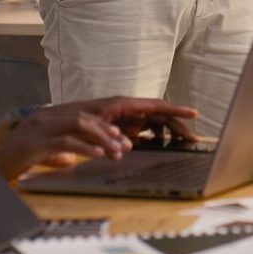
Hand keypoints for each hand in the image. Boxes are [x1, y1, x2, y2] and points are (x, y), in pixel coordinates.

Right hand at [0, 103, 133, 179]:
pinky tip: (98, 154)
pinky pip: (65, 142)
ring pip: (79, 124)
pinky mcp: (35, 143)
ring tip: (116, 151)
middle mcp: (45, 116)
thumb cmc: (15, 161)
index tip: (121, 137)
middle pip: (85, 116)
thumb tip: (71, 157)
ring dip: (101, 137)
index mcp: (48, 115)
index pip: (83, 112)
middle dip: (108, 131)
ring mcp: (39, 128)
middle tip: (125, 146)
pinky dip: (85, 147)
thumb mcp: (41, 151)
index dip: (105, 123)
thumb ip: (57, 150)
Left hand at [82, 96, 199, 144]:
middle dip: (178, 125)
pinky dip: (155, 136)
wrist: (59, 125)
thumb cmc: (74, 122)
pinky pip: (145, 129)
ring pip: (154, 122)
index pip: (156, 105)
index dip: (176, 109)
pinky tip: (160, 144)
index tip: (194, 113)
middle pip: (160, 115)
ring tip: (181, 143)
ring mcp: (127, 117)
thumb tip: (125, 148)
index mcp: (123, 104)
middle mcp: (128, 109)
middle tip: (192, 140)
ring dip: (168, 132)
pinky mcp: (123, 126)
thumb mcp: (89, 127)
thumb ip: (107, 137)